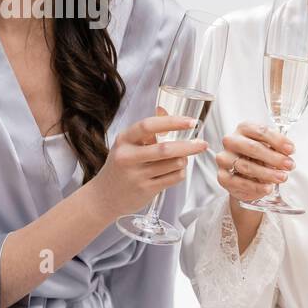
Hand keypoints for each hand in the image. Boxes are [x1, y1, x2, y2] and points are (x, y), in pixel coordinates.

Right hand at [88, 113, 208, 217]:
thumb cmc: (121, 167)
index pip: (148, 126)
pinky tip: (176, 170)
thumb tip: (165, 109)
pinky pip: (173, 178)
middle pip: (166, 149)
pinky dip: (181, 172)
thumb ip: (147, 131)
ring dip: (184, 160)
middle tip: (203, 143)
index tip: (191, 122)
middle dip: (189, 146)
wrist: (104, 197)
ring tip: (182, 159)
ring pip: (173, 164)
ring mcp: (136, 175)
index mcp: (124, 140)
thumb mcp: (127, 145)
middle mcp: (128, 156)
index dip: (172, 122)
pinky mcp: (145, 190)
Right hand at [215, 121, 294, 202]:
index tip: (291, 150)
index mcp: (244, 128)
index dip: (277, 140)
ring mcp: (224, 158)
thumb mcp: (269, 148)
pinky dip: (255, 186)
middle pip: (252, 147)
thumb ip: (277, 147)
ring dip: (267, 173)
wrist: (244, 176)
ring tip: (282, 178)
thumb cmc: (259, 157)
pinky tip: (268, 188)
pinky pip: (238, 182)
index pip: (261, 130)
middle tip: (289, 165)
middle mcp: (231, 141)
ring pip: (245, 166)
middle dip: (274, 158)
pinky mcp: (222, 176)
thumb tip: (288, 152)